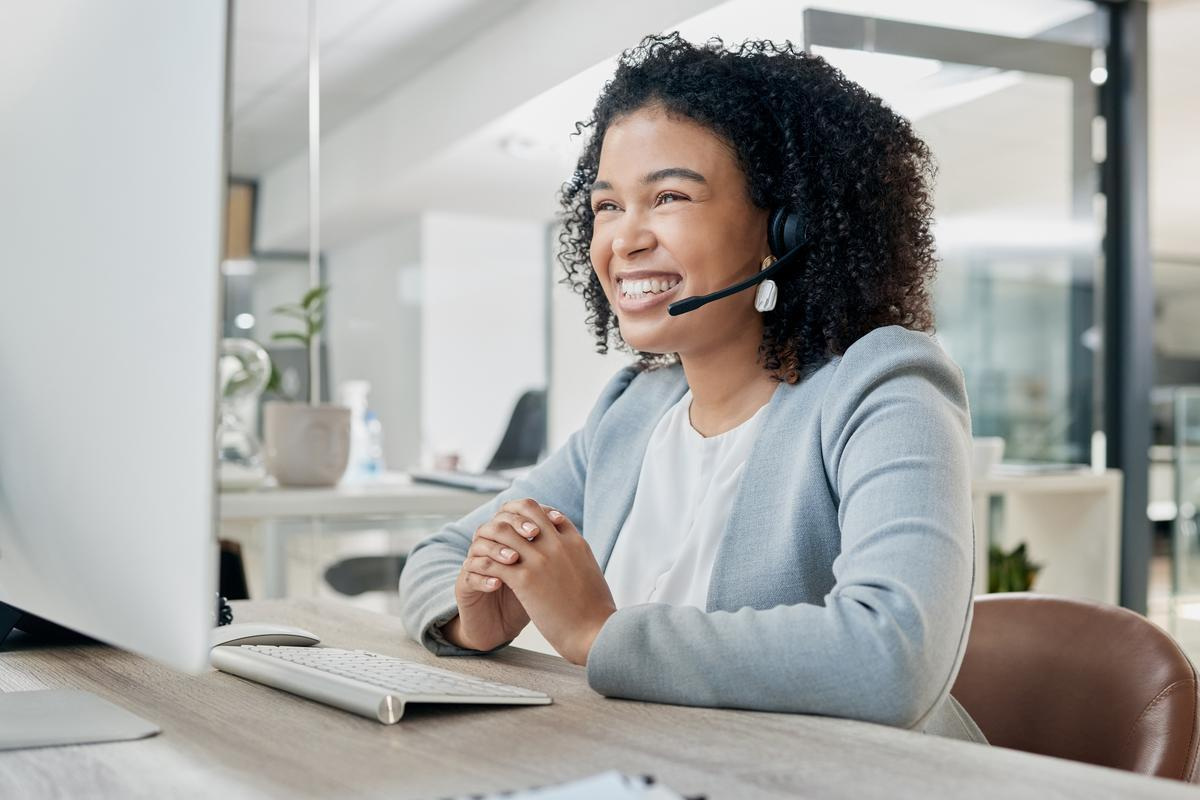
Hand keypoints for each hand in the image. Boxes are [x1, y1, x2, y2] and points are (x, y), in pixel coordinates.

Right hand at [443, 500, 550, 650]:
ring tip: (515, 559)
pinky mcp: (464, 586)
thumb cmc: (528, 599)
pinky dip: (484, 577)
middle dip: (516, 526)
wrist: (503, 628)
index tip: (553, 520)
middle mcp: (490, 547)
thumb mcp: (542, 574)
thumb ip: (548, 550)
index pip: (514, 513)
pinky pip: (469, 574)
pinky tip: (498, 584)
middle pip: (496, 524)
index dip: (531, 514)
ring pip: (479, 545)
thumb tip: (565, 522)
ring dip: (498, 550)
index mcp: (508, 540)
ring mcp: (475, 565)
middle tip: (533, 534)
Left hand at [470, 498, 615, 664]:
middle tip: (498, 536)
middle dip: (510, 519)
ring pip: (504, 532)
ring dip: (492, 541)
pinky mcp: (525, 580)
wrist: (596, 634)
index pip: (548, 513)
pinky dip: (485, 564)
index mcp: (575, 542)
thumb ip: (580, 559)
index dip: (532, 518)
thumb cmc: (597, 612)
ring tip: (485, 552)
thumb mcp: (592, 574)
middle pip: (527, 510)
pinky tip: (482, 573)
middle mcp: (557, 544)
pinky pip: (495, 561)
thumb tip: (575, 559)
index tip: (521, 531)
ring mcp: (540, 559)